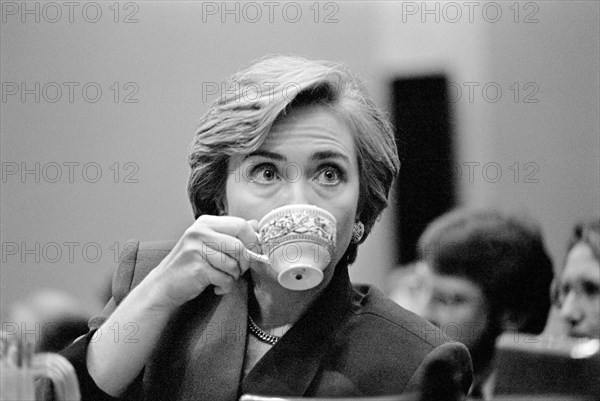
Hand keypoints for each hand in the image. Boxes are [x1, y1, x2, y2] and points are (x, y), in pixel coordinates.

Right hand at [141, 215, 259, 309]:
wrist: (164, 285)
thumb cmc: (190, 264)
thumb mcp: (209, 243)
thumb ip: (231, 233)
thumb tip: (256, 225)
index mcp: (206, 223)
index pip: (240, 224)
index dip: (252, 241)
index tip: (254, 253)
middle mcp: (199, 232)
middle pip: (240, 245)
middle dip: (245, 261)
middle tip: (240, 270)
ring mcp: (196, 249)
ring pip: (233, 264)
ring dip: (233, 276)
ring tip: (223, 278)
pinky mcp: (196, 268)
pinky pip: (225, 278)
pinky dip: (225, 286)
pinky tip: (215, 286)